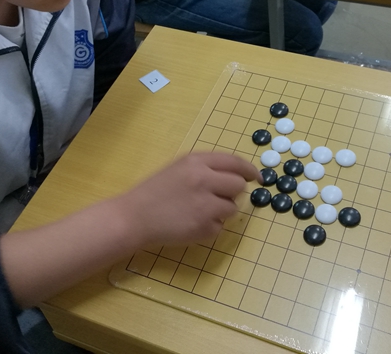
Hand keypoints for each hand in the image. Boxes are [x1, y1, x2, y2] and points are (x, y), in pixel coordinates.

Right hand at [120, 152, 259, 246]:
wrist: (133, 217)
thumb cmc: (155, 191)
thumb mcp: (179, 168)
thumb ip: (207, 168)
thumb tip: (238, 175)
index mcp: (196, 161)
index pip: (235, 162)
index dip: (249, 170)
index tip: (257, 178)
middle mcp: (204, 180)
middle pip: (238, 185)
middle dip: (232, 193)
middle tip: (216, 198)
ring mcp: (205, 205)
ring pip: (232, 208)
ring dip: (221, 212)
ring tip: (197, 212)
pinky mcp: (204, 227)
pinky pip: (220, 227)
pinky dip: (210, 228)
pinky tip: (191, 224)